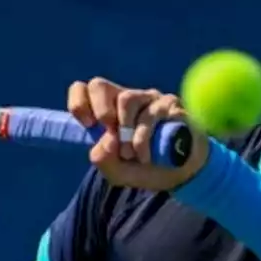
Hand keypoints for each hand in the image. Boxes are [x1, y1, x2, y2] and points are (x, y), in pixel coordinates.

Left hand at [67, 77, 207, 190]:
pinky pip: (150, 114)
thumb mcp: (117, 172)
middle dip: (99, 109)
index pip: (84, 90)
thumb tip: (105, 142)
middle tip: (108, 130)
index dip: (78, 102)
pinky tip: (147, 156)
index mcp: (107, 110)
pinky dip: (143, 139)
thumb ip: (103, 160)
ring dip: (125, 131)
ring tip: (132, 155)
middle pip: (99, 85)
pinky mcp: (169, 104)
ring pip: (126, 99)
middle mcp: (126, 99)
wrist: (182, 175)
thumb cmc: (146, 168)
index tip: (87, 124)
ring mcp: (148, 98)